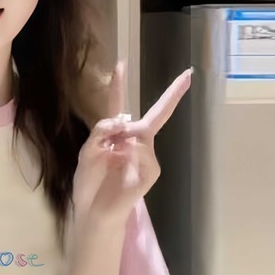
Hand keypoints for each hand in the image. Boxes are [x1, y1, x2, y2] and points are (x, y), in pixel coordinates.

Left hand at [72, 61, 191, 228]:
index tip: (121, 62)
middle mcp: (135, 143)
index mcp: (115, 136)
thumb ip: (100, 133)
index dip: (119, 84)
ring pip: (142, 132)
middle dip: (172, 95)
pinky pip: (145, 152)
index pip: (118, 106)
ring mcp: (146, 157)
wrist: (93, 212)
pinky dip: (133, 155)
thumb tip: (122, 123)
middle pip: (156, 115)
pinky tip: (124, 165)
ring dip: (124, 138)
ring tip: (110, 156)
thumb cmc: (89, 184)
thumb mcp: (86, 153)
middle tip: (188, 75)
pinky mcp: (151, 172)